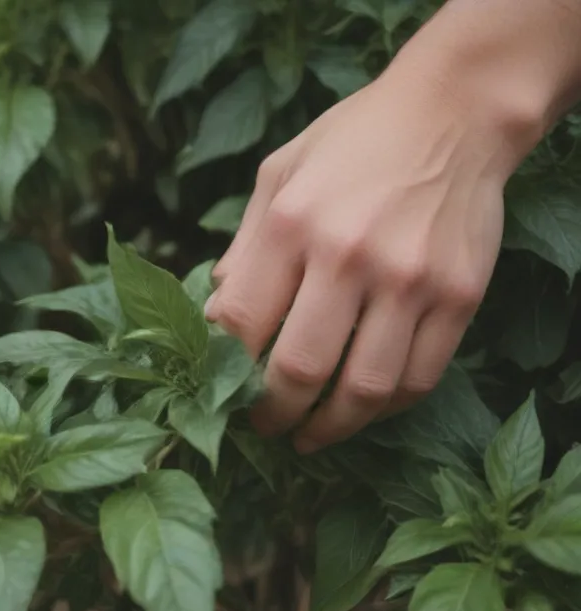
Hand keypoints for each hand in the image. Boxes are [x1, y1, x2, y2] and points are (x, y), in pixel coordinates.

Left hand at [205, 68, 521, 453]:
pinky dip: (386, 408)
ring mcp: (409, 279)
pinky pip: (419, 377)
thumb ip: (243, 248)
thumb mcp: (277, 175)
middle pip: (300, 370)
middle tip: (264, 427)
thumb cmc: (351, 143)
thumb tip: (215, 318)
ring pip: (364, 389)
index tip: (222, 391)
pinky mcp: (459, 295)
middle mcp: (348, 255)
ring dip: (330, 428)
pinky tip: (362, 410)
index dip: (226, 372)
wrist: (453, 111)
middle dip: (272, 414)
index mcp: (291, 224)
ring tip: (309, 435)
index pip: (242, 326)